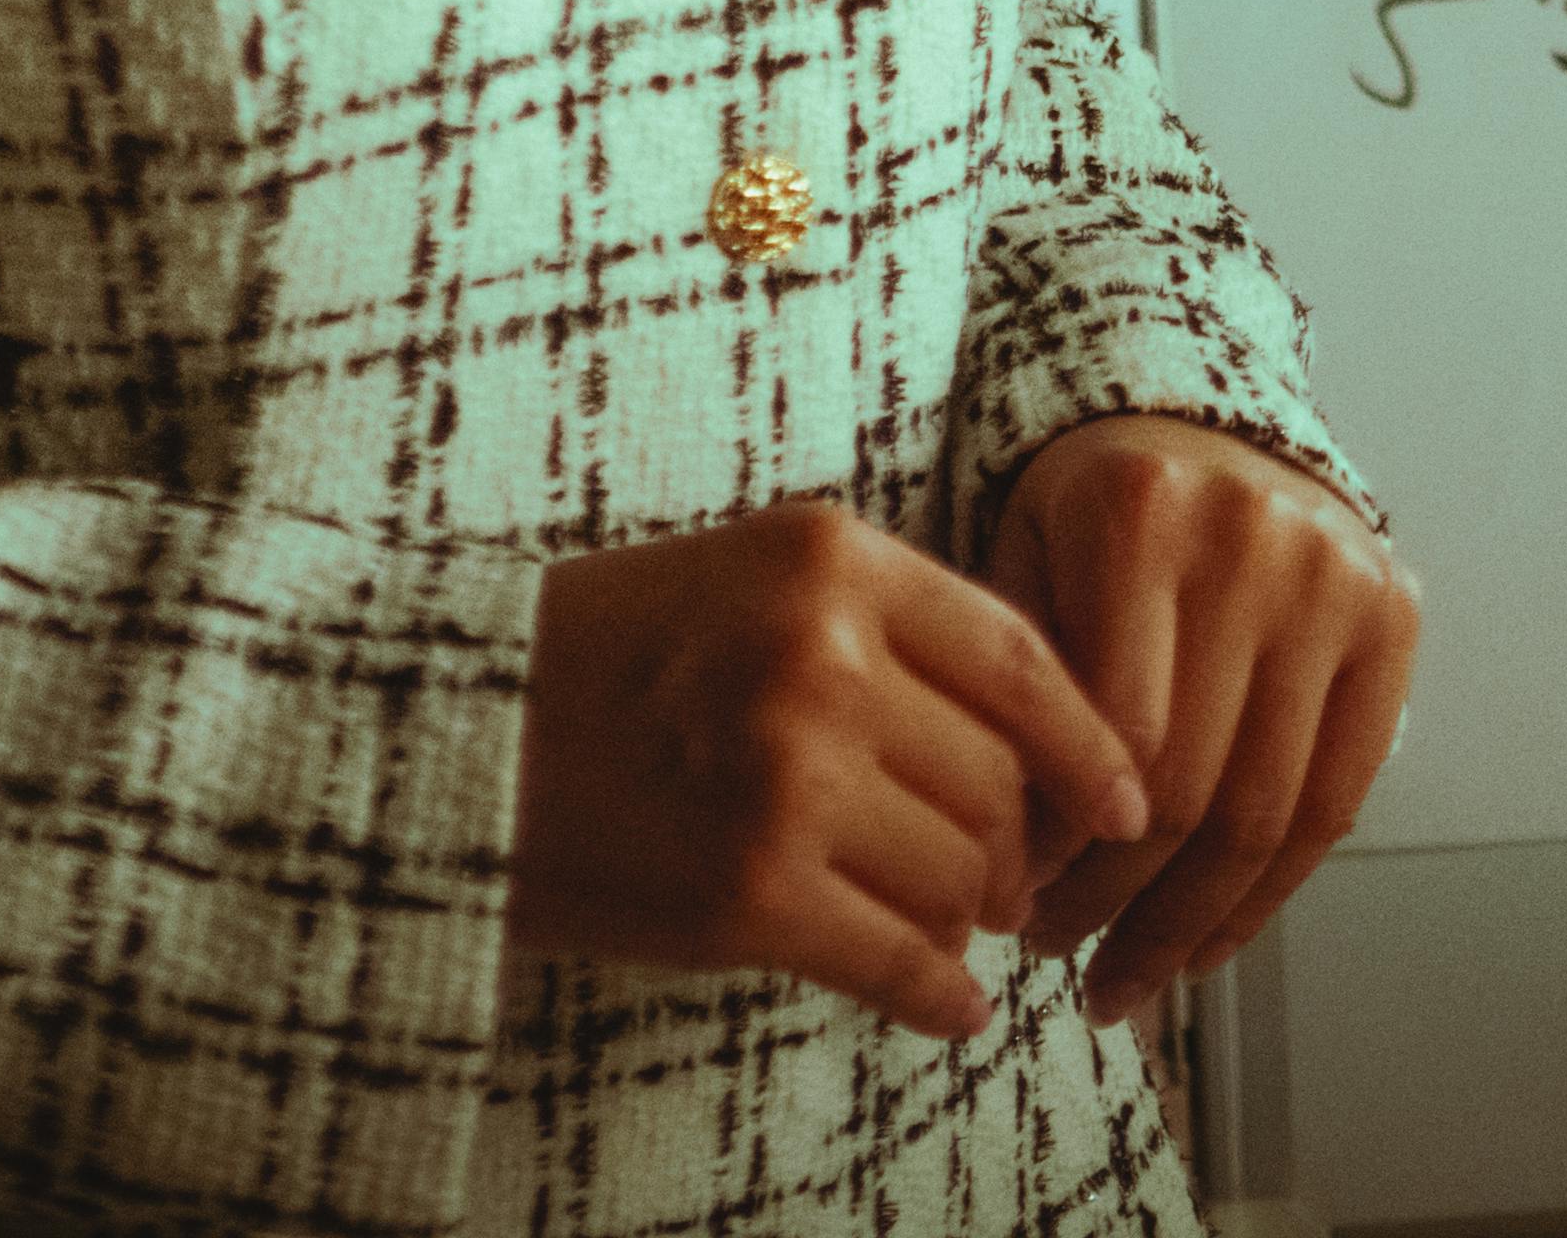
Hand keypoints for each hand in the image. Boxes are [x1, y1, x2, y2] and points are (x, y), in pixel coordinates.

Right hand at [511, 499, 1142, 1038]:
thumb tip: (1053, 753)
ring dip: (960, 920)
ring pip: (960, 878)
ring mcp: (784, 778)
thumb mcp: (749, 582)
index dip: (1092, 746)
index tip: (1127, 799)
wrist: (440, 739)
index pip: (1022, 660)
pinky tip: (949, 1007)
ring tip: (933, 925)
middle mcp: (819, 657)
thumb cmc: (602, 660)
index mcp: (827, 559)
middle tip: (996, 882)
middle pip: (1001, 784)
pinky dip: (939, 997)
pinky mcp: (745, 893)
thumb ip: (891, 634)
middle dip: (1012, 851)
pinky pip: (901, 961)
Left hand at [980, 414, 1416, 1023]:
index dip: (1066, 843)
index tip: (1017, 905)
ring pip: (1269, 810)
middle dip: (1118, 900)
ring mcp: (1337, 578)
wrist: (1205, 422)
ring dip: (1191, 920)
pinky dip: (1268, 894)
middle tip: (1061, 956)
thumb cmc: (1092, 515)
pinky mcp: (1393, 618)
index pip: (1115, 731)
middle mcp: (1255, 537)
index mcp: (1144, 512)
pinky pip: (1337, 799)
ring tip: (1127, 975)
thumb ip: (1022, 693)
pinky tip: (1208, 941)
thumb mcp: (1023, 560)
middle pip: (1192, 783)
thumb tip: (1016, 872)